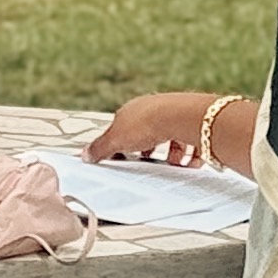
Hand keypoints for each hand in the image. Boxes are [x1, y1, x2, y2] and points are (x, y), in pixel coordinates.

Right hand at [90, 91, 214, 160]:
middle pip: (148, 134)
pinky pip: (191, 143)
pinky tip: (188, 165)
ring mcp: (174, 115)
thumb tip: (85, 154)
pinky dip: (190, 156)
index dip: (122, 146)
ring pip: (171, 138)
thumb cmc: (146, 124)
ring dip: (171, 155)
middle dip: (148, 152)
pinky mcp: (192, 124)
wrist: (181, 117)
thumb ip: (100, 148)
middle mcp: (153, 109)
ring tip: (172, 167)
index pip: (124, 129)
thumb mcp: (115, 140)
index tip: (123, 161)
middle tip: (148, 167)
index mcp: (132, 110)